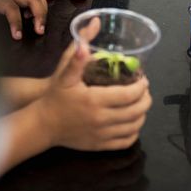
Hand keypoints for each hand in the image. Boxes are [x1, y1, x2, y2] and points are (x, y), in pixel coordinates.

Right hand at [35, 39, 152, 151]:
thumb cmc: (56, 98)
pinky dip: (134, 132)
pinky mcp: (100, 146)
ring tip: (141, 104)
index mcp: (95, 100)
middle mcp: (101, 119)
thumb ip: (76, 60)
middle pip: (136, 111)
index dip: (141, 86)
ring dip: (142, 114)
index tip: (144, 79)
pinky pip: (126, 142)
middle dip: (146, 99)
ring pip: (134, 127)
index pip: (129, 95)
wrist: (44, 125)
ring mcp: (102, 135)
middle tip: (145, 90)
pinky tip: (133, 122)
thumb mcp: (65, 77)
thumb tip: (84, 44)